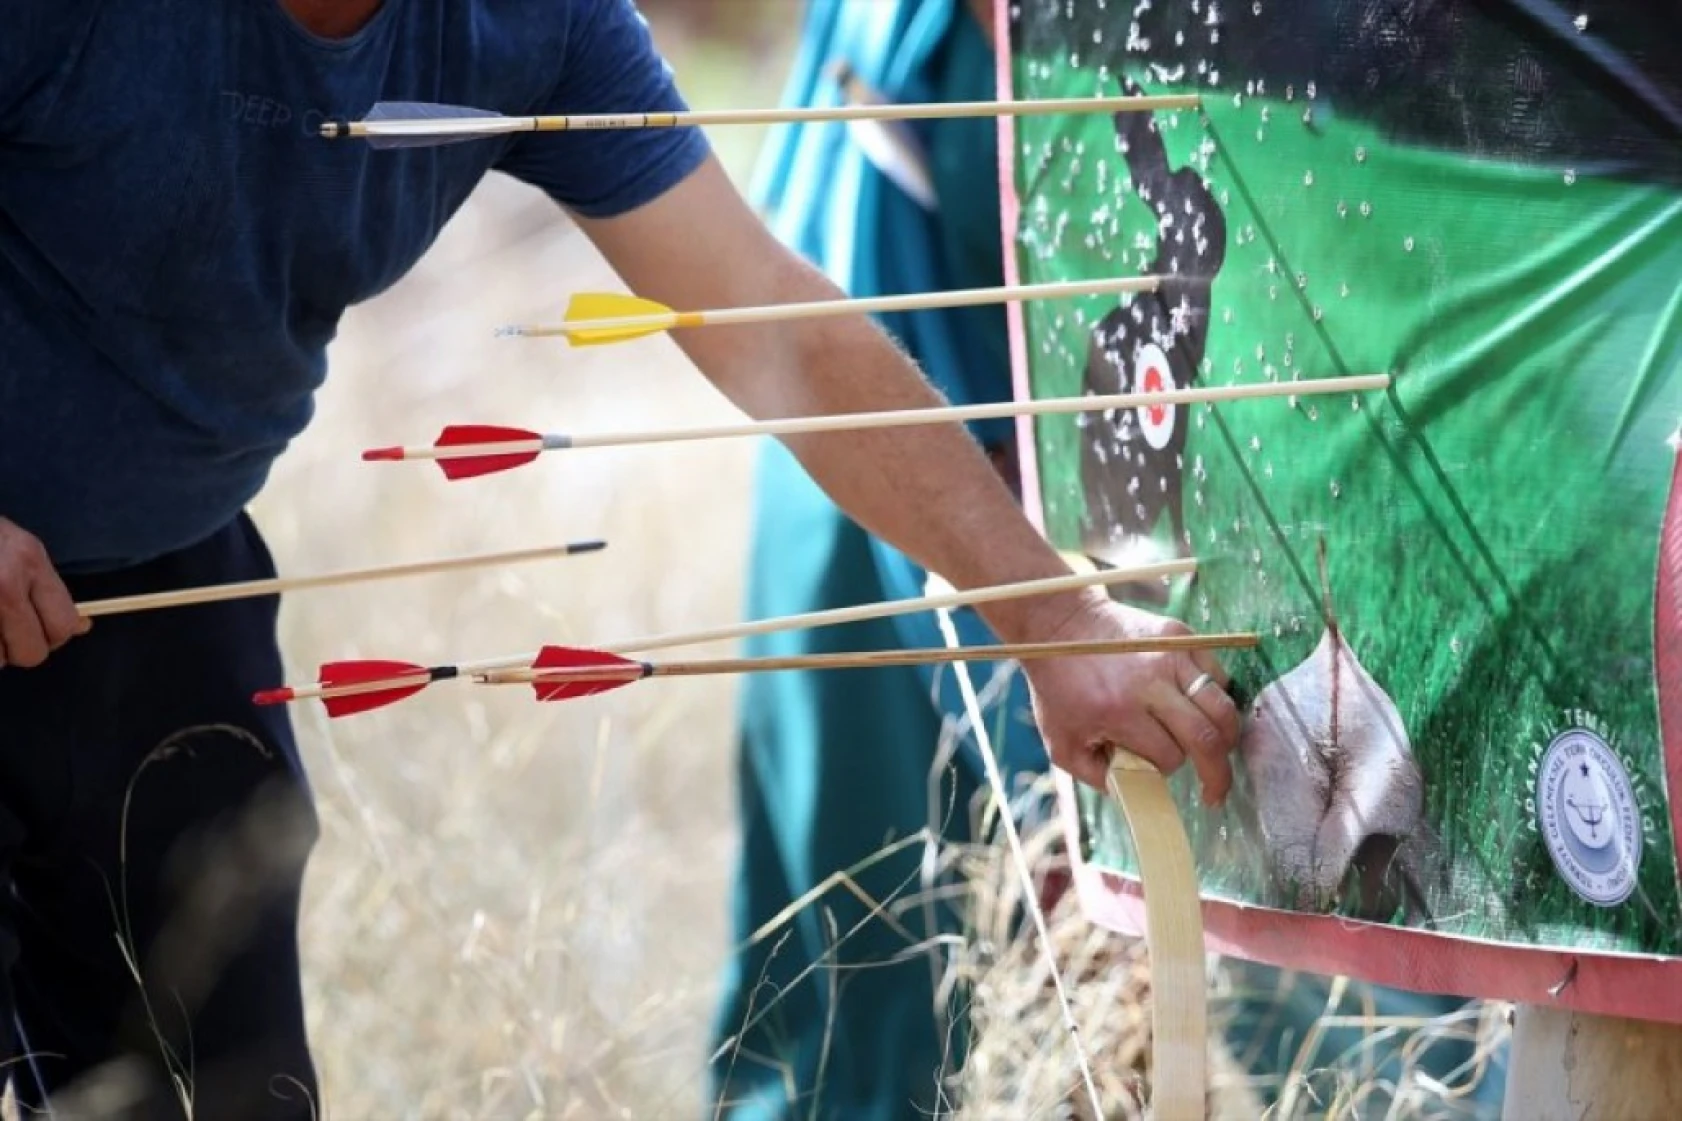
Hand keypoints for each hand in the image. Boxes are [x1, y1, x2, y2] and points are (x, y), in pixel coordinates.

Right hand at [0, 517, 87, 668]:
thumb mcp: (20, 549)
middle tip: (10, 635)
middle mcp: (4, 583)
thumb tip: (81, 626)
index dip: (55, 637)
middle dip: (23, 650)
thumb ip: (47, 589)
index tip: (43, 632)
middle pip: (32, 652)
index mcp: (29, 561)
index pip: (63, 625)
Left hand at [1018, 590, 1240, 800]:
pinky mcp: (1181, 635)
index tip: (1156, 767)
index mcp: (1118, 710)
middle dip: (1216, 773)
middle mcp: (1150, 681)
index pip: (1168, 757)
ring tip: (1220, 753)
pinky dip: (1218, 699)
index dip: (1166, 769)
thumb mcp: (1061, 742)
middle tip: (1216, 792)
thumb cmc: (1058, 687)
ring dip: (1227, 738)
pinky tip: (1204, 711)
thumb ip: (1096, 776)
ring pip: (1222, 707)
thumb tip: (1134, 794)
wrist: (1060, 625)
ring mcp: (1170, 654)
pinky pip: (1218, 676)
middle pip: (1206, 737)